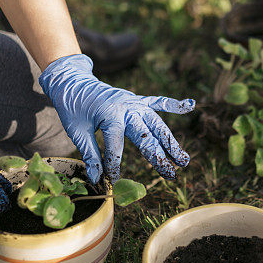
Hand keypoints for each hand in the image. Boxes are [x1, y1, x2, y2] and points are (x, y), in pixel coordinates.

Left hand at [39, 54, 194, 183]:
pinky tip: (190, 105)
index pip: (116, 146)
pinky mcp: (137, 99)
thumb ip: (90, 155)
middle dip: (159, 156)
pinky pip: (158, 101)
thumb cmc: (72, 108)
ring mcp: (135, 102)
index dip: (114, 165)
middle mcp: (127, 108)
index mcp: (110, 116)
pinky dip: (173, 104)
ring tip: (183, 159)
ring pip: (157, 123)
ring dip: (171, 141)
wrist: (73, 81)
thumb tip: (97, 180)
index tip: (112, 180)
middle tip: (171, 174)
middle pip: (146, 136)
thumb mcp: (77, 132)